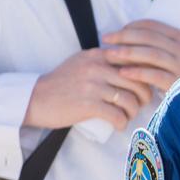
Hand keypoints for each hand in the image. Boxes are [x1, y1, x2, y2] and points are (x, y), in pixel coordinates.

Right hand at [24, 48, 153, 129]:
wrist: (34, 98)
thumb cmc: (60, 83)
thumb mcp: (82, 62)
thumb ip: (102, 59)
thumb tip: (129, 64)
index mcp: (98, 55)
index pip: (134, 61)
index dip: (145, 75)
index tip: (144, 86)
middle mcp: (98, 67)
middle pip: (137, 81)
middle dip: (144, 96)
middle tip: (140, 105)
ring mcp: (93, 86)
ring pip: (129, 99)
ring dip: (134, 112)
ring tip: (128, 116)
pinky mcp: (88, 104)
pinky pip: (116, 115)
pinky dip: (122, 123)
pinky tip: (120, 125)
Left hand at [102, 20, 179, 93]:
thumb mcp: (177, 54)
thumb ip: (159, 45)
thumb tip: (129, 37)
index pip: (153, 26)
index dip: (131, 27)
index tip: (116, 32)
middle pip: (149, 37)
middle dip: (124, 37)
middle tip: (106, 40)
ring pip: (152, 54)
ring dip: (128, 53)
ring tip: (110, 55)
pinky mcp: (178, 83)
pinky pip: (156, 75)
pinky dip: (138, 73)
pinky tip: (123, 73)